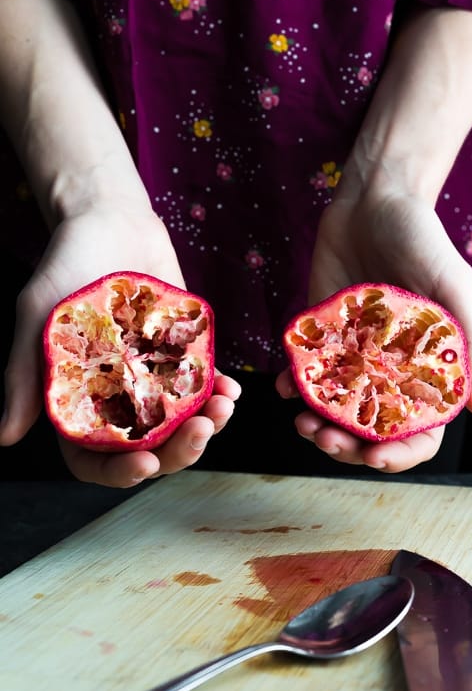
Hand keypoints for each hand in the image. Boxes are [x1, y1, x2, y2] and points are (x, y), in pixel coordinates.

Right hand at [0, 205, 239, 486]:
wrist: (110, 218)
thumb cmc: (65, 261)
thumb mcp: (37, 314)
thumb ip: (24, 374)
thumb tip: (7, 436)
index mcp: (77, 398)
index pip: (94, 456)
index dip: (118, 472)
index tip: (147, 465)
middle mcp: (116, 394)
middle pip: (147, 446)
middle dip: (177, 450)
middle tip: (201, 433)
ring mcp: (151, 374)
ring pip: (180, 420)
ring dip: (206, 424)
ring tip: (224, 407)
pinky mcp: (180, 350)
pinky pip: (202, 382)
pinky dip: (218, 391)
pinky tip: (231, 389)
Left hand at [276, 184, 471, 472]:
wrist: (374, 197)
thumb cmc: (423, 237)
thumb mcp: (454, 285)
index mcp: (428, 365)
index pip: (422, 428)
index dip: (402, 453)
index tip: (375, 457)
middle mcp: (391, 365)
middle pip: (372, 427)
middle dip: (348, 444)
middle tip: (325, 438)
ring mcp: (355, 350)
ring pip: (336, 407)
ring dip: (319, 423)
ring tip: (302, 422)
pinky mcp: (323, 331)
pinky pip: (307, 370)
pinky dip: (294, 384)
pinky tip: (285, 384)